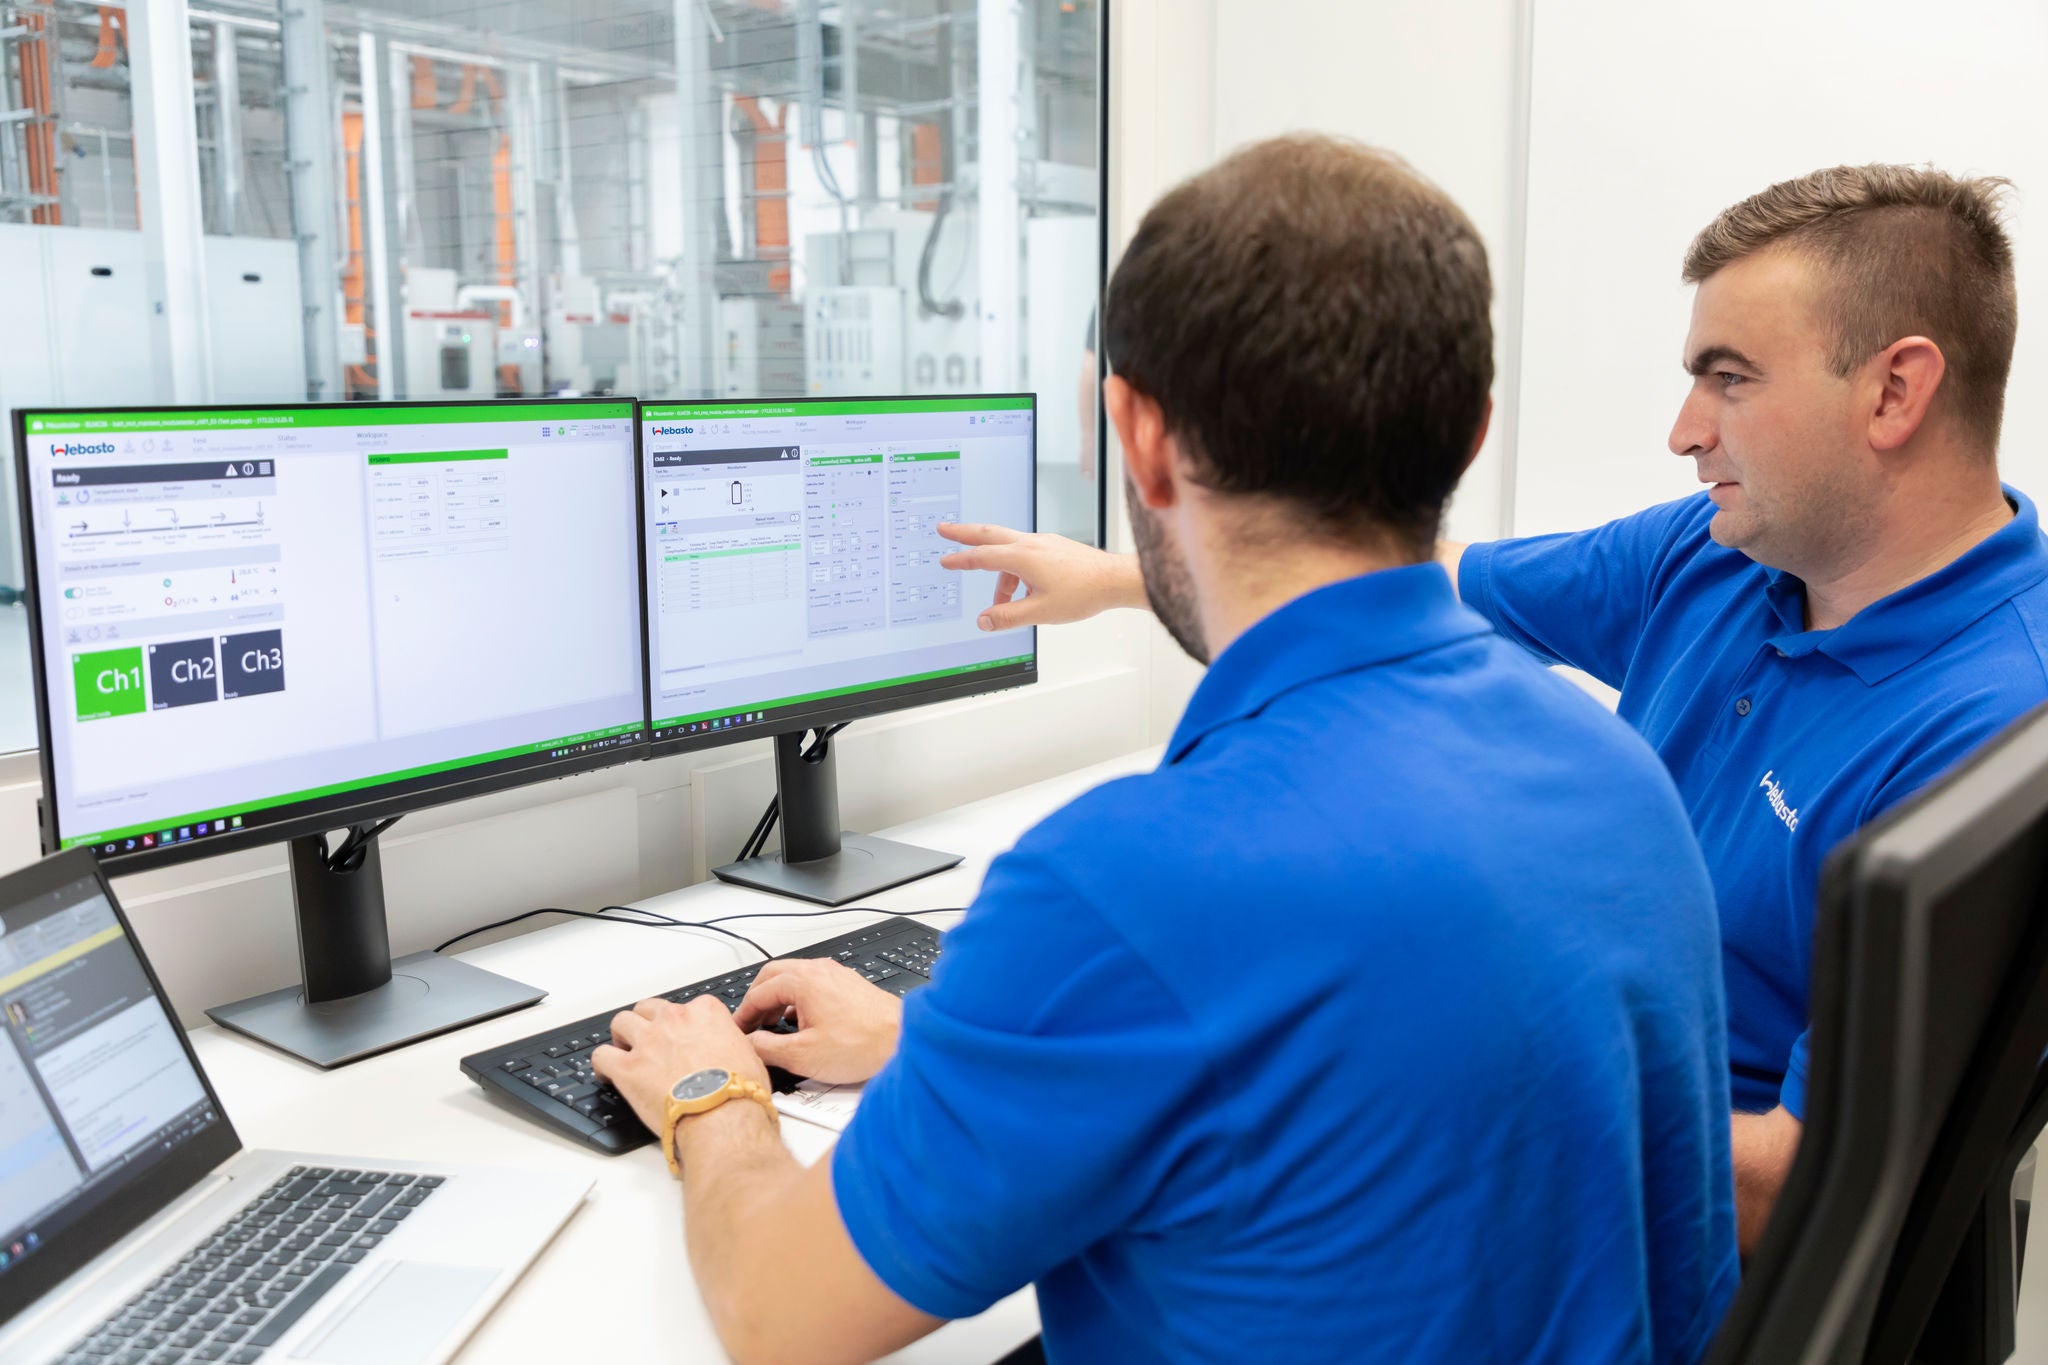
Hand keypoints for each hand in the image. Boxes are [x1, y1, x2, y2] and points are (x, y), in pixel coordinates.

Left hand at [591, 996, 773, 1138]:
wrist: (723, 1117)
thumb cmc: (740, 1092)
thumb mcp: (749, 1055)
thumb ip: (730, 1043)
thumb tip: (730, 1050)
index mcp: (705, 1013)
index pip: (687, 1006)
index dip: (682, 1024)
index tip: (682, 1037)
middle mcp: (674, 1020)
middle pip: (649, 1008)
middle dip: (648, 1023)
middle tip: (651, 1042)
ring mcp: (648, 1042)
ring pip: (622, 1022)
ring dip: (623, 1035)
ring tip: (626, 1051)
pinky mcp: (627, 1068)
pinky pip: (601, 1056)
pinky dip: (602, 1063)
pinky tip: (608, 1073)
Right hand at [732, 959, 904, 1084]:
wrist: (904, 1040)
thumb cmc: (863, 1044)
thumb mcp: (803, 1055)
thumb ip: (768, 1048)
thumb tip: (750, 1044)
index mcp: (804, 981)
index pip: (758, 992)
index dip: (742, 1014)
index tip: (736, 1030)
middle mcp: (820, 970)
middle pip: (773, 976)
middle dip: (757, 1000)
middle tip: (750, 1024)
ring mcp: (836, 975)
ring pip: (794, 978)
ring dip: (777, 998)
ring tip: (772, 1025)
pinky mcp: (849, 985)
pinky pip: (813, 984)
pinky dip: (797, 998)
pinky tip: (801, 1021)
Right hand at [936, 523, 1146, 629]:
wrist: (1114, 580)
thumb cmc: (1084, 592)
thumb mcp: (1040, 612)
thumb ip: (1008, 617)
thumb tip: (984, 621)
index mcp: (1023, 557)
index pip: (983, 557)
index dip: (961, 560)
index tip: (945, 560)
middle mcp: (1031, 544)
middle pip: (989, 534)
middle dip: (964, 533)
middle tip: (945, 529)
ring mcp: (1044, 543)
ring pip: (1009, 549)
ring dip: (998, 572)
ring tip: (1002, 602)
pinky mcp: (1054, 548)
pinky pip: (1025, 554)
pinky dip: (1015, 569)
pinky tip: (1024, 590)